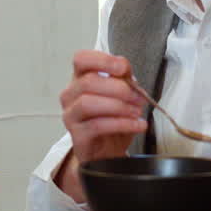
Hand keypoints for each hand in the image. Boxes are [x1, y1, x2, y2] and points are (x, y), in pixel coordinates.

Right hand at [60, 50, 148, 167]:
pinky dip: (122, 123)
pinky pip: (97, 125)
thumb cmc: (112, 118)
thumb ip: (123, 79)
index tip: (123, 68)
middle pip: (88, 81)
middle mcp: (70, 94)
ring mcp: (70, 115)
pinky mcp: (76, 135)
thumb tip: (125, 68)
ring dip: (118, 106)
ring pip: (88, 103)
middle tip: (139, 97)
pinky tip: (137, 125)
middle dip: (119, 88)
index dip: (102, 60)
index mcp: (80, 78)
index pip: (81, 59)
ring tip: (137, 112)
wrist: (107, 151)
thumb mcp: (122, 95)